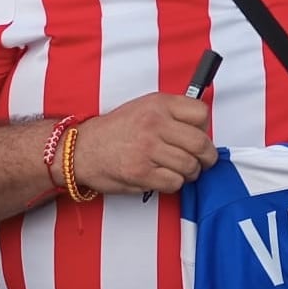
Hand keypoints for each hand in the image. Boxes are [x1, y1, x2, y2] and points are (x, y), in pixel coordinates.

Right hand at [71, 94, 217, 196]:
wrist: (81, 149)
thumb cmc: (114, 131)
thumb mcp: (144, 107)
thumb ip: (172, 113)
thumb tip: (201, 129)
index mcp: (158, 104)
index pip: (201, 113)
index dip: (205, 128)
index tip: (200, 135)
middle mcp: (155, 123)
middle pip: (201, 144)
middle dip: (206, 157)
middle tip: (202, 161)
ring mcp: (148, 148)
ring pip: (190, 166)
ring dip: (190, 173)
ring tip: (179, 170)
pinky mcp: (141, 172)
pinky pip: (175, 182)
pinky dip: (174, 184)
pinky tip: (163, 178)